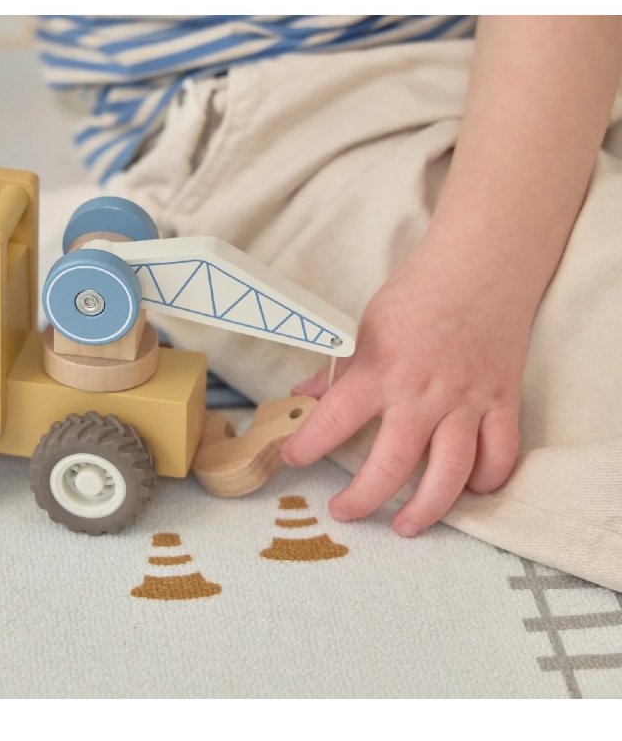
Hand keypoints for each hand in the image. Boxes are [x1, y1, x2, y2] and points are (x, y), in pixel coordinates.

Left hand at [280, 240, 526, 536]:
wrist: (480, 267)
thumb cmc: (418, 295)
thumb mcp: (365, 329)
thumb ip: (338, 371)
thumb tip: (304, 396)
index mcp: (379, 371)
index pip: (333, 421)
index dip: (307, 447)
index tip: (291, 460)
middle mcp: (421, 394)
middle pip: (392, 465)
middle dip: (363, 498)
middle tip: (343, 512)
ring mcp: (466, 401)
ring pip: (450, 473)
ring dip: (426, 508)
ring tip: (405, 526)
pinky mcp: (502, 401)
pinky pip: (499, 454)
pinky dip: (487, 479)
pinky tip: (468, 490)